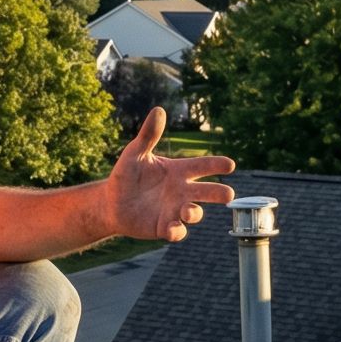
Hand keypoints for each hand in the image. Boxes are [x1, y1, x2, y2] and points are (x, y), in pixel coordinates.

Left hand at [107, 108, 236, 242]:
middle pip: (207, 192)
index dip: (216, 165)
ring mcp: (174, 210)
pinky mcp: (164, 227)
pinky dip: (177, 230)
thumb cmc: (126, 175)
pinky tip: (172, 227)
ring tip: (188, 210)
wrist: (110, 202)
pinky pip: (176, 231)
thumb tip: (159, 110)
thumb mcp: (135, 153)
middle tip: (228, 194)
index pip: (202, 166)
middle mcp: (181, 191)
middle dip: (219, 193)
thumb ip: (149, 135)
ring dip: (195, 212)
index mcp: (178, 171)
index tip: (230, 164)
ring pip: (194, 213)